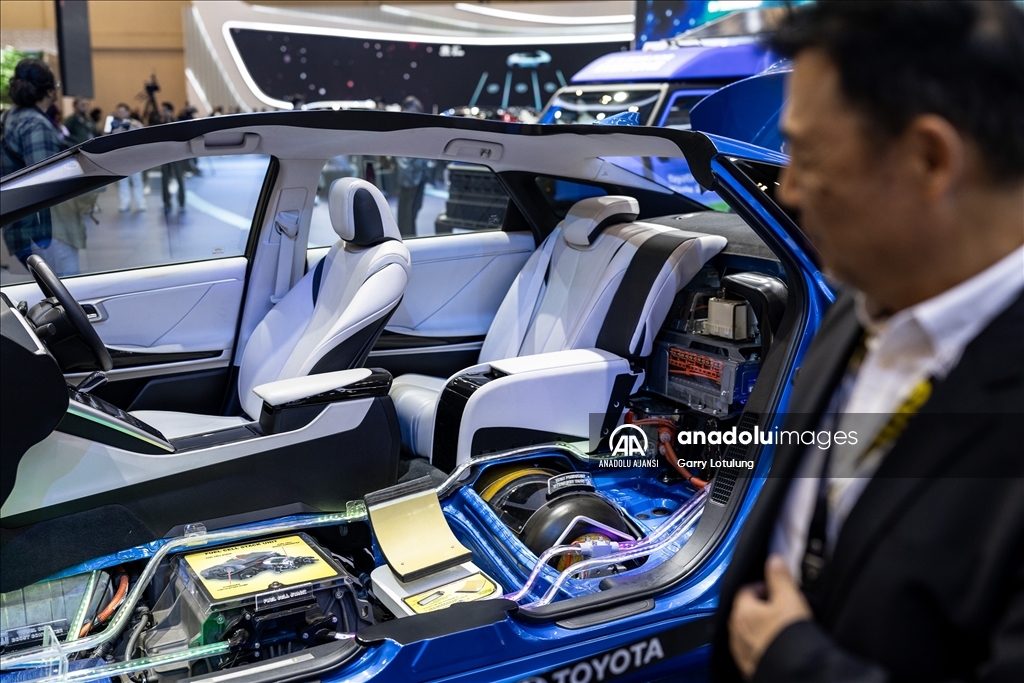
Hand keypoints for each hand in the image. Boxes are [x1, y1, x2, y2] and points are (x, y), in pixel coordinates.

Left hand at [729, 555, 813, 678]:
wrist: (795, 670)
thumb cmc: (789, 638)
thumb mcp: (789, 598)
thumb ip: (780, 577)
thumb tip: (775, 561)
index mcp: (741, 612)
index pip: (746, 590)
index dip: (763, 586)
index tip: (776, 589)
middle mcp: (736, 632)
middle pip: (745, 610)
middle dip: (761, 606)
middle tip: (781, 607)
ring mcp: (741, 650)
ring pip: (747, 631)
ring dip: (760, 626)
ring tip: (780, 627)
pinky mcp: (749, 666)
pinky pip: (752, 648)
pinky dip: (762, 643)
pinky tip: (776, 644)